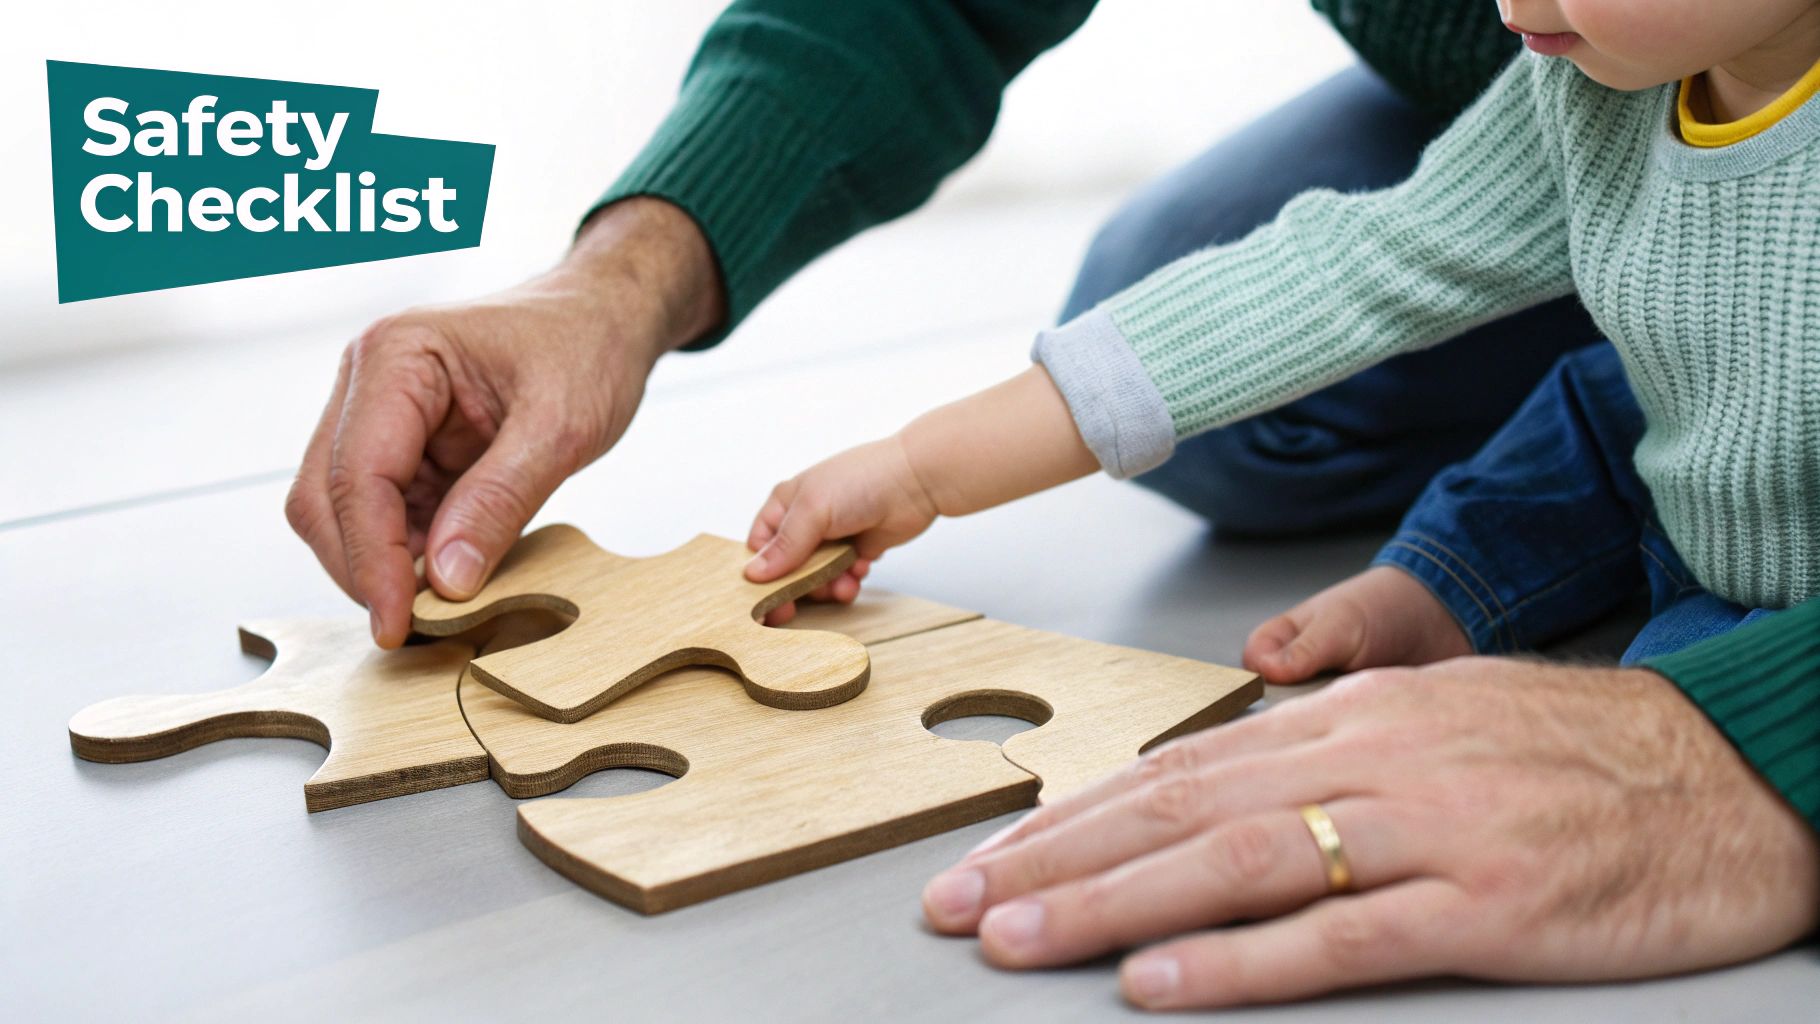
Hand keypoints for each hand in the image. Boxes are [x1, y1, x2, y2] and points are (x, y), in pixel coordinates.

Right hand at [285, 197, 724, 645]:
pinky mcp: (402, 446)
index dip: (371, 561)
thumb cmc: (587, 345)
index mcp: (396, 356)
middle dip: (363, 569)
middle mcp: (368, 381)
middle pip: (326, 499)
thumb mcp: (563, 427)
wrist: (605, 316)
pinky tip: (449, 579)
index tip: (399, 624)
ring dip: (382, 566)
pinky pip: (384, 514)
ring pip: (343, 513)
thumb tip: (446, 581)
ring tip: (441, 610)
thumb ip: (501, 500)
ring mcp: (377, 415)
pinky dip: (406, 554)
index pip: (358, 477)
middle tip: (415, 632)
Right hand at [744, 436, 939, 624]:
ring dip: (826, 585)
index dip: (762, 574)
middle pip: (786, 568)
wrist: (917, 482)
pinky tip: (860, 570)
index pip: (759, 546)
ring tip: (842, 582)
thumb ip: (785, 545)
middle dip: (796, 586)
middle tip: (800, 604)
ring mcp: (832, 537)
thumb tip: (753, 573)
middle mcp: (806, 521)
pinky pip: (841, 578)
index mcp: (786, 504)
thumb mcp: (814, 510)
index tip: (768, 598)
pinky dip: (848, 581)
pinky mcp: (856, 551)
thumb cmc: (864, 480)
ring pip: (815, 577)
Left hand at [921, 658, 1819, 1009]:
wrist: (1725, 776)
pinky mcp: (1482, 906)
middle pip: (1174, 813)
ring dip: (1107, 906)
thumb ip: (1314, 739)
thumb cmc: (1571, 753)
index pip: (1173, 771)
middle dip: (1050, 862)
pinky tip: (1160, 984)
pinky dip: (1238, 963)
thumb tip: (1207, 769)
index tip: (985, 858)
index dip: (1067, 818)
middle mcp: (1364, 758)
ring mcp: (1422, 830)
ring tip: (1016, 940)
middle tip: (954, 907)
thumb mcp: (1427, 715)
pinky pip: (1339, 936)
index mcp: (1345, 717)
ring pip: (1233, 865)